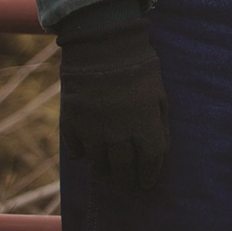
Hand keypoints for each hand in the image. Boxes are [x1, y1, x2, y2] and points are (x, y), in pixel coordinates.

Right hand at [57, 21, 168, 190]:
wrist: (103, 46)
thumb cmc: (140, 67)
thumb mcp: (159, 93)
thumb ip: (159, 123)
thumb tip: (159, 150)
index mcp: (144, 124)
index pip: (150, 160)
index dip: (150, 174)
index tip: (148, 182)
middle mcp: (118, 133)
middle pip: (123, 169)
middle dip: (128, 180)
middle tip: (129, 183)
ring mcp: (92, 131)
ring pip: (99, 165)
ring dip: (106, 170)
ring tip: (110, 170)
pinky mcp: (72, 125)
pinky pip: (77, 152)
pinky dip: (84, 154)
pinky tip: (90, 150)